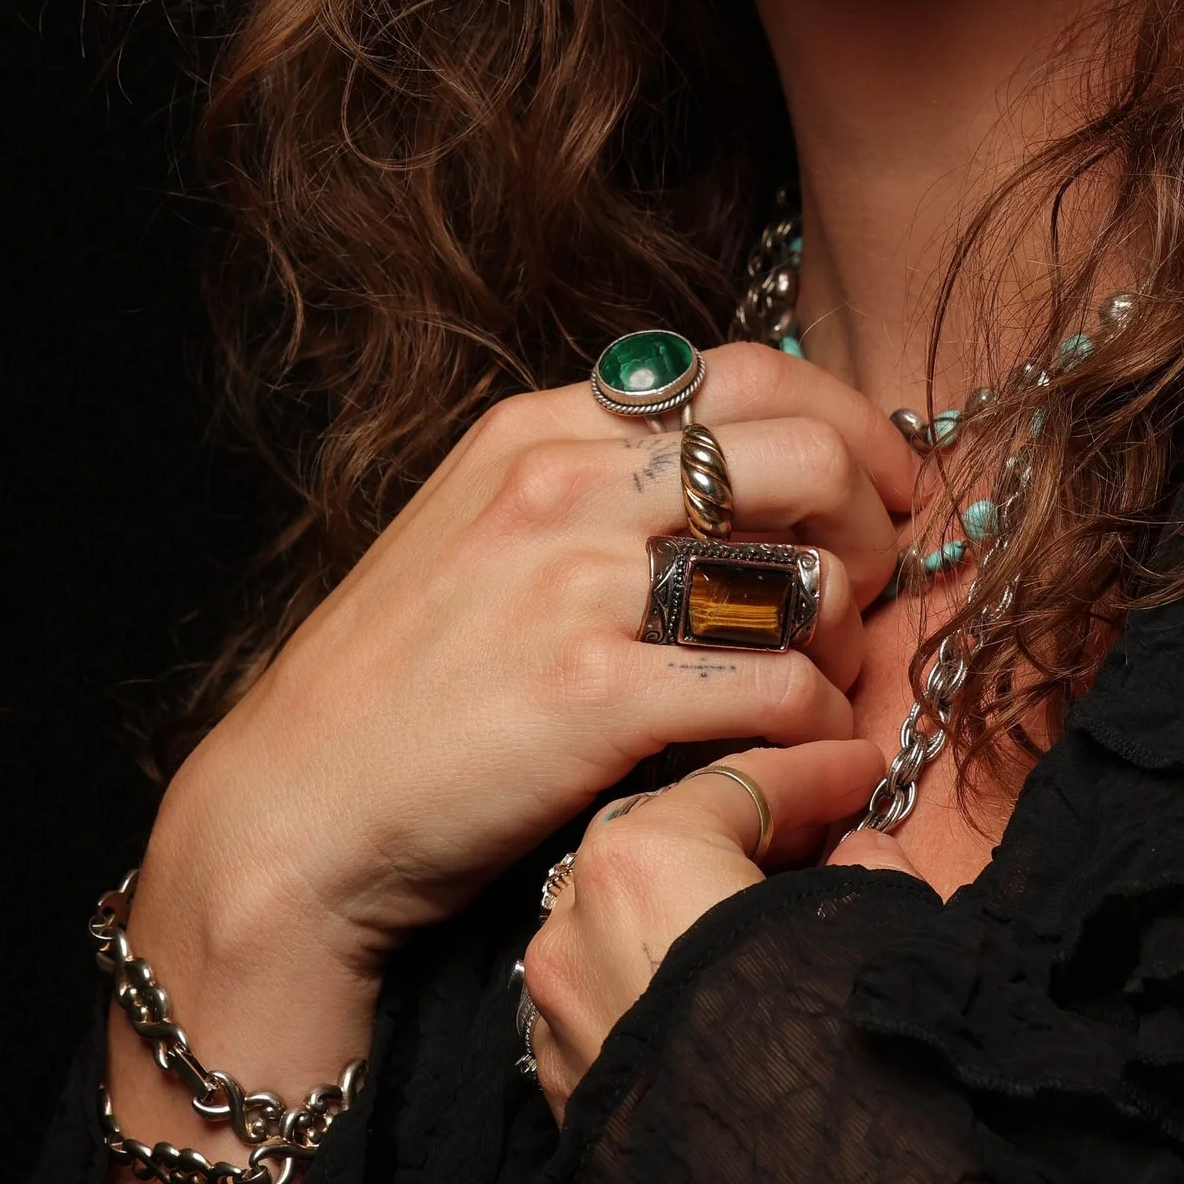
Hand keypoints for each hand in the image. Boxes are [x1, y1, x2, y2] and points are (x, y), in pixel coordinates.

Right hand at [135, 347, 915, 996]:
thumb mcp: (474, 529)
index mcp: (538, 429)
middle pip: (804, 451)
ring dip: (852, 632)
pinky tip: (814, 755)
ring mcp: (575, 587)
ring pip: (804, 570)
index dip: (850, 422)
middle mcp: (561, 484)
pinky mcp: (594, 697)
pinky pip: (779, 689)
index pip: (748, 370)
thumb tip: (733, 464)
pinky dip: (825, 726)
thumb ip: (591, 480)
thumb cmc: (396, 688)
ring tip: (835, 678)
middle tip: (871, 588)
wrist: (296, 813)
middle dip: (871, 520)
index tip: (887, 484)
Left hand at [519, 737, 887, 1106]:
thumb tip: (852, 845)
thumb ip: (860, 863)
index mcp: (643, 862)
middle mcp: (577, 927)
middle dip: (744, 833)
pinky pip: (610, 999)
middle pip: (665, 841)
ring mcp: (559, 1012)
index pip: (740, 784)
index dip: (816, 773)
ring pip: (624, 923)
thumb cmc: (834, 1067)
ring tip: (773, 918)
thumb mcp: (873, 927)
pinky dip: (659, 979)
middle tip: (824, 832)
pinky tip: (722, 995)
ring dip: (692, 908)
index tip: (863, 772)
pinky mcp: (564, 1086)